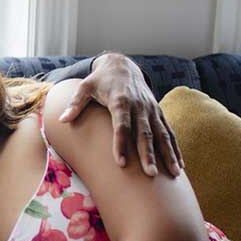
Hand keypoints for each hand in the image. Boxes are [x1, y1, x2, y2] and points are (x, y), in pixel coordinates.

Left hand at [58, 53, 182, 176]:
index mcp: (121, 100)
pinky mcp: (158, 112)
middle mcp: (140, 106)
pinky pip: (168, 132)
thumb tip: (61, 120)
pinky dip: (175, 148)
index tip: (121, 163)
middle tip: (150, 175)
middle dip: (148, 154)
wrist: (122, 66)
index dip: (121, 144)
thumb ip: (75, 103)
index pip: (121, 125)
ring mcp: (151, 109)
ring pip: (162, 134)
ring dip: (168, 154)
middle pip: (145, 133)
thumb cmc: (100, 80)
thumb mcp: (84, 87)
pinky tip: (179, 165)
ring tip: (174, 174)